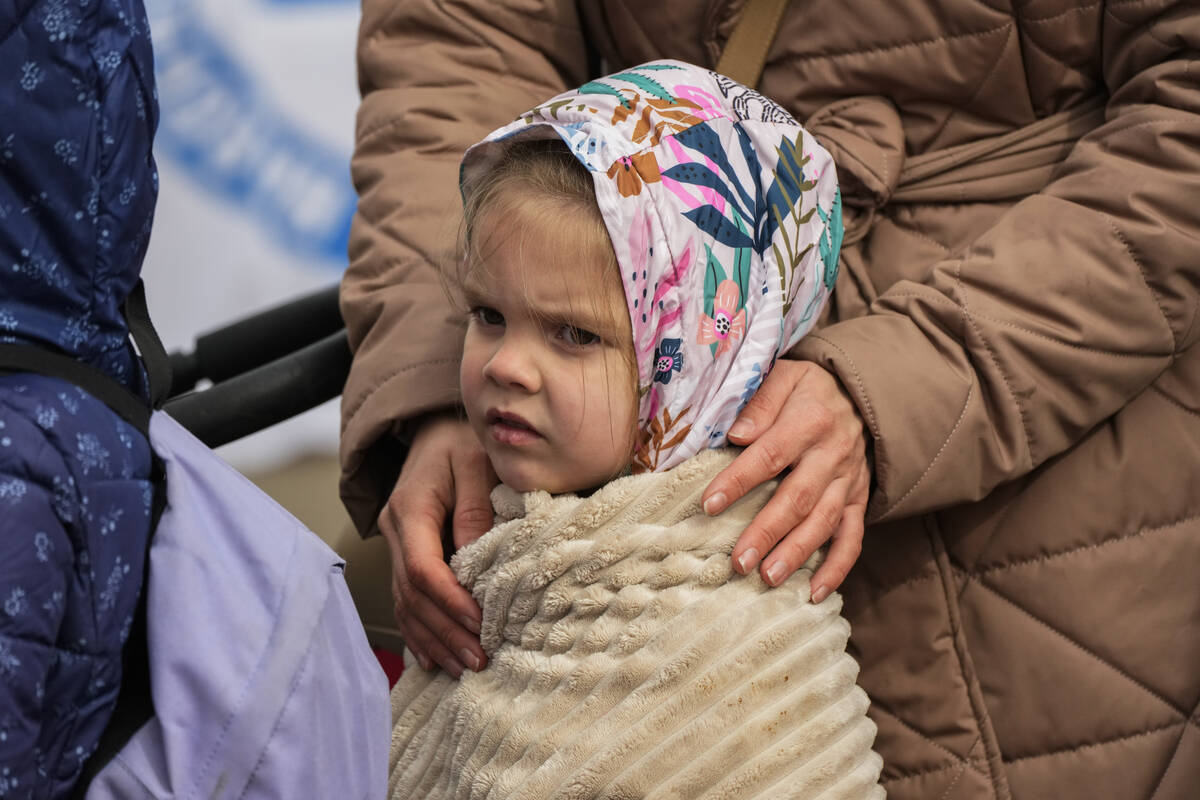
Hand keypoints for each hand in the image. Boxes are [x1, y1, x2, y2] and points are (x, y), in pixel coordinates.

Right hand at [379, 412, 497, 675]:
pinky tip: (435, 659)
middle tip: (479, 660)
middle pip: (412, 595)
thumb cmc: (463, 440)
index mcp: (410, 508)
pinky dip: (420, 632)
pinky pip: (406, 600)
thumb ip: (477, 508)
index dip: (451, 602)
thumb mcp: (476, 462)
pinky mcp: (405, 553)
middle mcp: (395, 531)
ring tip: (464, 668)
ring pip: (406, 603)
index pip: (423, 568)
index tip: (481, 625)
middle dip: (446, 631)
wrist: (437, 427)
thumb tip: (478, 559)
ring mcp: (395, 544)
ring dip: (434, 639)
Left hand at [702, 361, 870, 602]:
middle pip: (797, 498)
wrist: (864, 394)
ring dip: (796, 554)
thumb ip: (761, 401)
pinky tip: (814, 594)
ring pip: (823, 523)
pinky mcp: (858, 500)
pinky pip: (853, 538)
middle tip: (739, 561)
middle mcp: (832, 455)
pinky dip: (837, 568)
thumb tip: (737, 434)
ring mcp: (848, 481)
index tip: (708, 505)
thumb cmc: (811, 389)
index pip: (769, 455)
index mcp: (810, 421)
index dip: (738, 481)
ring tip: (767, 578)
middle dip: (767, 532)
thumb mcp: (787, 375)